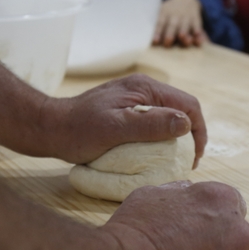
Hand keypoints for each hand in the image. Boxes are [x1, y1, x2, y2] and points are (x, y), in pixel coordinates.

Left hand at [43, 74, 206, 165]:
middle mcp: (143, 88)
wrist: (50, 128)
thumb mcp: (116, 129)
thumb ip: (151, 124)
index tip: (194, 156)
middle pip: (181, 108)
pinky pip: (154, 120)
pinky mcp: (126, 109)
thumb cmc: (79, 130)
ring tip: (176, 160)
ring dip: (176, 136)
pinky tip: (157, 153)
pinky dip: (162, 136)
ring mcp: (134, 98)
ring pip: (168, 115)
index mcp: (145, 88)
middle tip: (188, 162)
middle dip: (190, 134)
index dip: (198, 130)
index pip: (188, 104)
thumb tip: (185, 124)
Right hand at [99, 181, 248, 249]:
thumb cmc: (132, 234)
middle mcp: (241, 235)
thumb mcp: (151, 194)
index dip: (209, 217)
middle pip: (235, 237)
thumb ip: (181, 194)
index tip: (191, 229)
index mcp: (223, 202)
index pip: (229, 205)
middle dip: (216, 244)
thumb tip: (189, 195)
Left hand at [154, 0, 206, 47]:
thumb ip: (155, 24)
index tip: (155, 40)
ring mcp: (186, 16)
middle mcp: (175, 15)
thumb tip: (145, 39)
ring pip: (184, 25)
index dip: (157, 31)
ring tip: (182, 37)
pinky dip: (198, 32)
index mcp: (164, 13)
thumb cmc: (169, 13)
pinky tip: (198, 38)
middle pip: (172, 25)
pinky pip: (197, 26)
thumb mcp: (160, 12)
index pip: (159, 22)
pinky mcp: (196, 19)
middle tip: (167, 42)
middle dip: (169, 33)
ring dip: (184, 31)